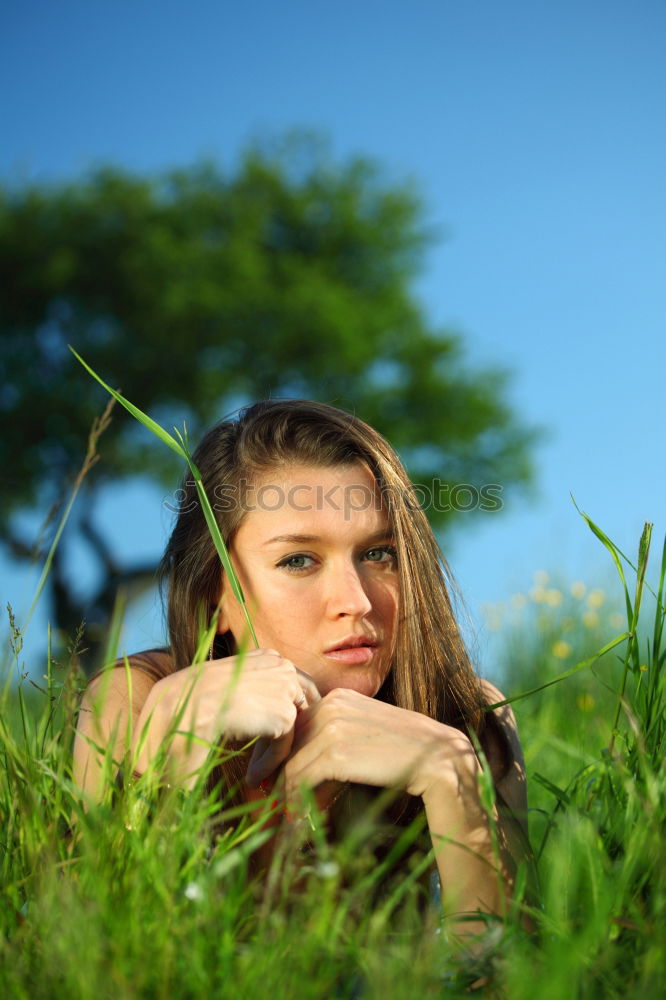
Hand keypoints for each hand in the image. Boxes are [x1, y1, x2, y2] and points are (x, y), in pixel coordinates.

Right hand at [133, 648, 319, 784]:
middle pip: (302, 704)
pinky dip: (269, 765)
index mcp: (265, 656)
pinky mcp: (285, 714)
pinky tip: (251, 777)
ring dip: (275, 752)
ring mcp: (286, 688)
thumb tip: (264, 711)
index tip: (270, 740)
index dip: (284, 714)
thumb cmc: (190, 701)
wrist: (176, 709)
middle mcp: (280, 665)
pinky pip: (284, 747)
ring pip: (292, 728)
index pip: (292, 685)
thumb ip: (251, 691)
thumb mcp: (225, 687)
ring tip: (255, 772)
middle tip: (270, 760)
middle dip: (288, 733)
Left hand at [283, 687, 480, 803]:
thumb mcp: (364, 735)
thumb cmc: (403, 754)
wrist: (441, 762)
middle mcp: (332, 705)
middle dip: (273, 769)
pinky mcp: (337, 752)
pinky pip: (302, 778)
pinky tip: (297, 819)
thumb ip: (334, 738)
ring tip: (282, 812)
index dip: (279, 751)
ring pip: (291, 762)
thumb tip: (299, 765)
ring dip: (283, 791)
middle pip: (288, 741)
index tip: (268, 774)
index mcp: (338, 696)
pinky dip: (296, 801)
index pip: (295, 724)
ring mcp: (334, 726)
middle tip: (263, 793)